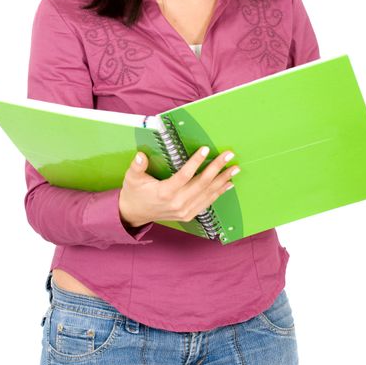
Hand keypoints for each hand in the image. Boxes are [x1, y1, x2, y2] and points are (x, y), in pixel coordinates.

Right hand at [119, 146, 239, 227]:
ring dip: (223, 180)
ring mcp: (184, 211)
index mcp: (164, 192)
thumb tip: (140, 156)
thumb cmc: (134, 193)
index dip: (196, 162)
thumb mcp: (131, 178)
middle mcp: (177, 203)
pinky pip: (207, 203)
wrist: (134, 214)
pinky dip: (219, 193)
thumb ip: (136, 166)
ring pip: (208, 194)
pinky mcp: (188, 215)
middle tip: (228, 155)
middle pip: (201, 183)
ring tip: (234, 168)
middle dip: (217, 168)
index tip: (205, 149)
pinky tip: (228, 184)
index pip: (184, 175)